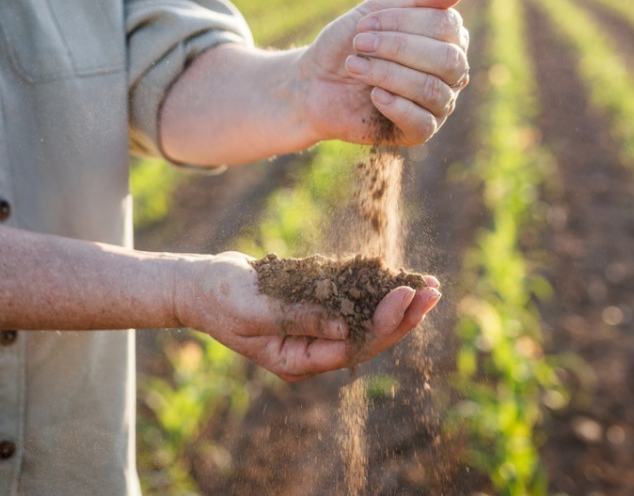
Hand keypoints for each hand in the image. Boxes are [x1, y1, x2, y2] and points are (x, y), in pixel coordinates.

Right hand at [175, 252, 441, 381]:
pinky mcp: (313, 304)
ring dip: (395, 299)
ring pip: (364, 317)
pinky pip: (349, 297)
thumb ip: (299, 318)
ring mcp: (313, 326)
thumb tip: (348, 327)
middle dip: (403, 314)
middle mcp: (312, 347)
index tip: (406, 294)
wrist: (198, 284)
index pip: (354, 346)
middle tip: (434, 291)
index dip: (385, 322)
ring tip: (427, 283)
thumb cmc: (219, 297)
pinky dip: (372, 285)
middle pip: (368, 335)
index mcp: (298, 360)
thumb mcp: (256, 309)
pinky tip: (396, 272)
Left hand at [300, 0, 470, 145]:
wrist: (312, 83)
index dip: (403, 22)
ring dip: (387, 74)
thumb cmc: (347, 45)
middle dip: (397, 48)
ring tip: (354, 66)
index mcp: (447, 39)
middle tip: (359, 44)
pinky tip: (373, 96)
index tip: (363, 23)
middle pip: (447, 59)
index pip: (447, 24)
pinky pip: (424, 122)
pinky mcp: (419, 132)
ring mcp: (438, 104)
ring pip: (432, 89)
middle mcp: (451, 73)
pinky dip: (396, 105)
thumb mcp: (378, 13)